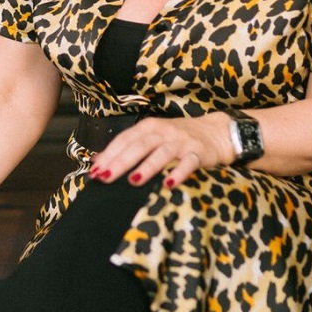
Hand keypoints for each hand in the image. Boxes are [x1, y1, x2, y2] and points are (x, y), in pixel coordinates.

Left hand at [87, 113, 232, 187]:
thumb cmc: (178, 138)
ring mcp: (181, 142)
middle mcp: (163, 132)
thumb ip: (127, 147)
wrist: (216, 132)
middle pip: (139, 145)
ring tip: (133, 180)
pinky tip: (168, 184)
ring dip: (147, 166)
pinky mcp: (198, 153)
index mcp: (149, 127)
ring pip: (162, 153)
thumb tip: (97, 161)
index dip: (109, 154)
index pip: (125, 139)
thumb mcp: (152, 136)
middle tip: (106, 177)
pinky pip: (188, 164)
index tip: (95, 170)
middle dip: (121, 161)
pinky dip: (178, 173)